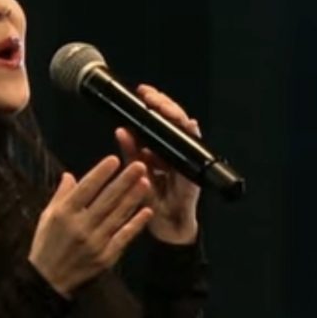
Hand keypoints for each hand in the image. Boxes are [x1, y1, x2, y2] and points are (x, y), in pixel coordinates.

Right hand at [28, 156, 153, 296]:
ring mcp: (95, 242)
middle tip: (139, 165)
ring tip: (146, 182)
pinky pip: (123, 237)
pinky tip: (147, 211)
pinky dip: (136, 224)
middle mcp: (81, 226)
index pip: (86, 188)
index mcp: (64, 214)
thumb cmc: (47, 244)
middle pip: (106, 199)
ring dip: (133, 198)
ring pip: (118, 215)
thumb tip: (70, 175)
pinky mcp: (106, 256)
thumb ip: (61, 195)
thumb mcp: (47, 217)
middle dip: (124, 181)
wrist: (49, 280)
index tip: (114, 159)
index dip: (101, 173)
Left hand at [114, 84, 200, 244]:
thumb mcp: (135, 174)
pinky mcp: (195, 166)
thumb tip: (120, 130)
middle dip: (162, 103)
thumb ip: (130, 153)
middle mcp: (174, 148)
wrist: (167, 226)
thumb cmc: (152, 202)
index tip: (141, 92)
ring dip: (174, 113)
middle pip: (172, 117)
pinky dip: (192, 133)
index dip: (152, 102)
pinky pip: (196, 146)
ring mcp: (186, 155)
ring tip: (163, 106)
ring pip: (184, 126)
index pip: (158, 117)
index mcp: (159, 147)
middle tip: (150, 95)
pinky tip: (188, 123)